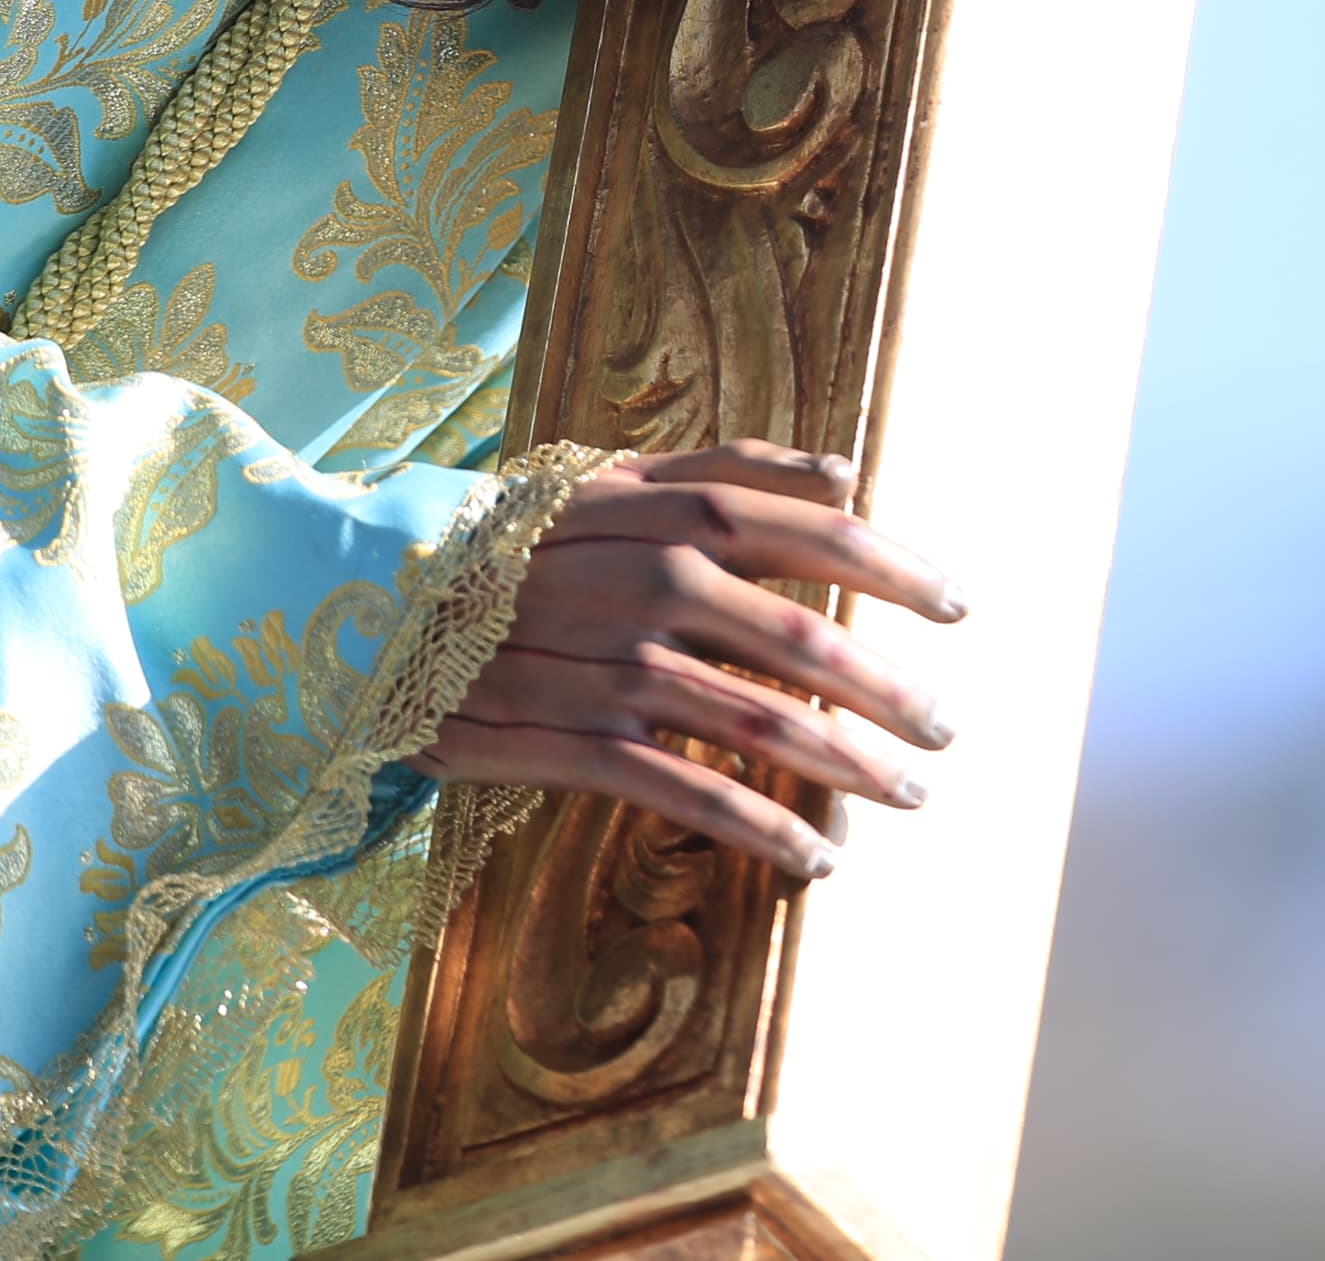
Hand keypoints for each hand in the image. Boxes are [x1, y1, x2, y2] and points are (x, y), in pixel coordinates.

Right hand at [409, 441, 964, 879]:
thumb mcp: (607, 479)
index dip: (894, 565)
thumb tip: (849, 470)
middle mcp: (641, 580)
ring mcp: (604, 665)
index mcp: (656, 509)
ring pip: (757, 721)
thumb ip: (725, 466)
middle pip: (800, 635)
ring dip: (848, 767)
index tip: (959, 603)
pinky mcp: (568, 741)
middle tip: (946, 727)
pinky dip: (763, 829)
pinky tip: (816, 858)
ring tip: (908, 794)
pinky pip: (688, 792)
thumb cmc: (512, 541)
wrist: (365, 600)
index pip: (804, 528)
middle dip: (891, 690)